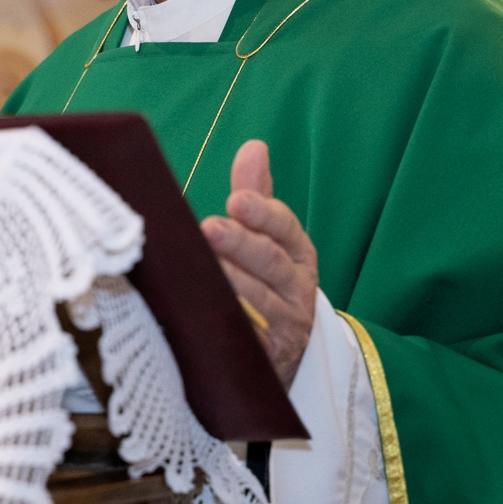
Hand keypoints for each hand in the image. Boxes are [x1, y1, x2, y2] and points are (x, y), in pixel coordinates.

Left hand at [201, 140, 319, 389]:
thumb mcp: (267, 240)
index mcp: (298, 253)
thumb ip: (257, 197)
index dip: (262, 213)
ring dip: (232, 283)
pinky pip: (250, 343)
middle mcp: (298, 288)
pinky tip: (207, 315)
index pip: (285, 228)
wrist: (284, 353)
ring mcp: (286, 325)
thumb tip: (254, 146)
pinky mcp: (268, 358)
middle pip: (271, 263)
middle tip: (210, 229)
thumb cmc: (266, 282)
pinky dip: (232, 329)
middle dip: (241, 244)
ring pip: (261, 303)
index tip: (235, 200)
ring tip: (204, 267)